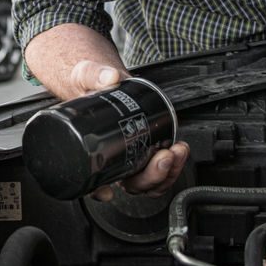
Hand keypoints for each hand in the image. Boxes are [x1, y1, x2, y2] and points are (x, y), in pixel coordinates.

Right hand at [63, 61, 189, 199]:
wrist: (102, 80)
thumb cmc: (88, 85)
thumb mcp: (86, 75)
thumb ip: (95, 75)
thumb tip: (111, 78)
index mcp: (90, 152)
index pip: (90, 181)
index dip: (98, 190)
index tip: (107, 191)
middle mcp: (111, 162)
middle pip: (130, 185)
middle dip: (150, 176)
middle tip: (163, 156)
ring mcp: (131, 159)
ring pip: (148, 181)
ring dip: (167, 173)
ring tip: (177, 150)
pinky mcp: (147, 150)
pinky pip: (161, 168)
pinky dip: (173, 164)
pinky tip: (179, 149)